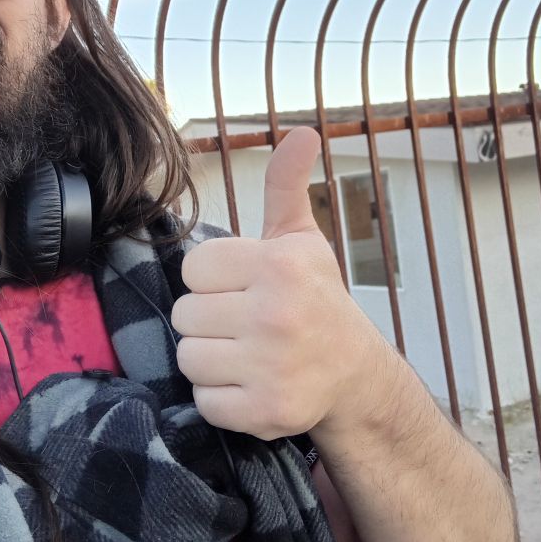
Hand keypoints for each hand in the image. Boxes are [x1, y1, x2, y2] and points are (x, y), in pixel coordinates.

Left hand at [172, 127, 383, 440]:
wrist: (354, 374)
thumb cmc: (318, 300)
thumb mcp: (303, 240)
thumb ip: (288, 185)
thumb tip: (302, 131)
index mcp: (279, 265)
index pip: (194, 268)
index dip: (214, 280)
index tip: (244, 289)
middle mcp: (276, 314)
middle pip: (185, 315)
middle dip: (209, 320)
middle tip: (246, 325)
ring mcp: (271, 366)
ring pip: (188, 357)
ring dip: (211, 359)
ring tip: (247, 354)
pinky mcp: (265, 410)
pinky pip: (205, 400)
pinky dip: (221, 398)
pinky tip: (251, 385)